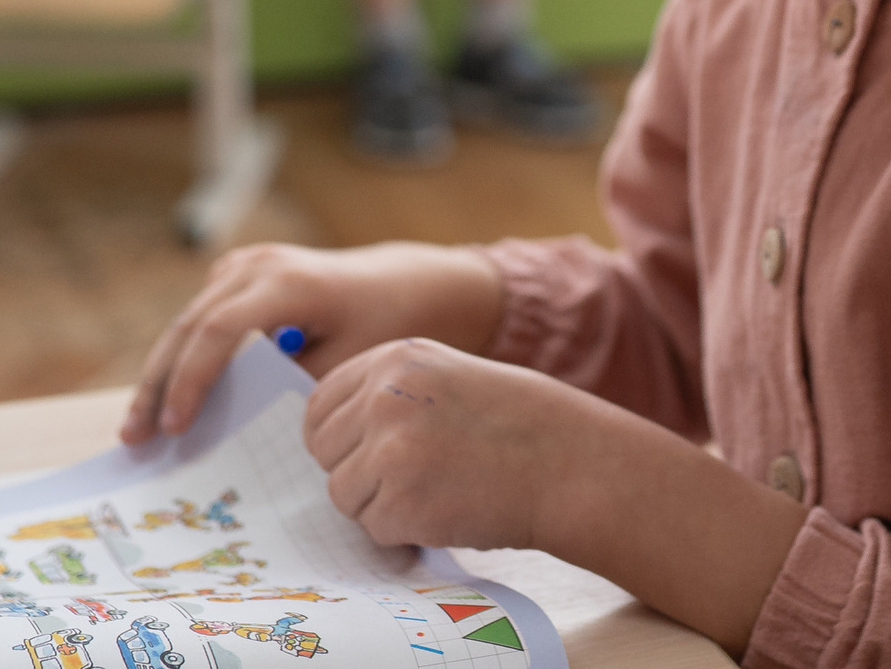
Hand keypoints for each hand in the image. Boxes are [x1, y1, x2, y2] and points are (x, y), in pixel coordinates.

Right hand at [119, 242, 503, 443]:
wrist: (413, 283)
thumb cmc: (390, 324)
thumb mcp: (349, 362)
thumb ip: (294, 386)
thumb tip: (239, 428)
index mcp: (287, 281)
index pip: (220, 330)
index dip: (191, 379)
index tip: (175, 428)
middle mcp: (258, 265)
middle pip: (190, 325)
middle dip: (159, 384)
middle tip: (134, 438)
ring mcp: (247, 265)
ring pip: (188, 322)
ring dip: (162, 373)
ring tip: (138, 428)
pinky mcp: (243, 275)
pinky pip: (203, 319)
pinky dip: (183, 357)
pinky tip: (166, 401)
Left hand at [308, 343, 808, 653]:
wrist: (571, 462)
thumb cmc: (517, 424)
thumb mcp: (447, 378)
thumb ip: (388, 393)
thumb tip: (328, 435)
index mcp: (395, 358)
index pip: (319, 406)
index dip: (340, 438)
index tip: (372, 452)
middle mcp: (384, 395)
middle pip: (324, 451)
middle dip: (358, 471)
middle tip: (415, 474)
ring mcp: (389, 447)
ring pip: (342, 493)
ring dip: (381, 504)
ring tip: (438, 489)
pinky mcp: (400, 499)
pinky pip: (373, 527)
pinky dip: (404, 531)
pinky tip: (448, 509)